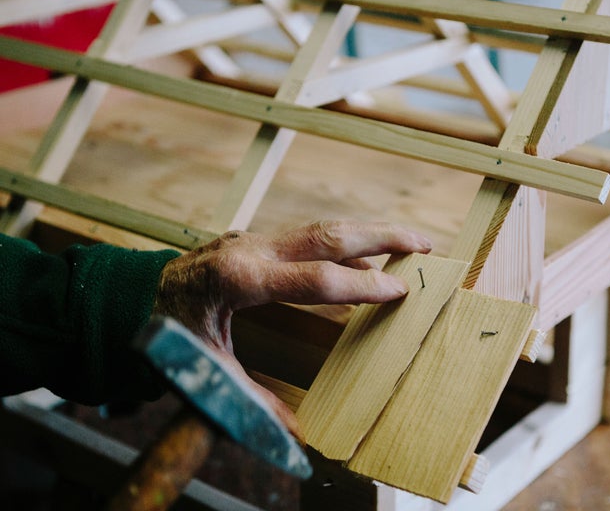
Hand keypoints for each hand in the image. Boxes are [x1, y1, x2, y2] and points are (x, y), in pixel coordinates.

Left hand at [154, 220, 431, 441]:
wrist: (130, 294)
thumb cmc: (167, 331)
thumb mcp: (207, 368)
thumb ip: (253, 399)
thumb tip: (296, 434)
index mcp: (241, 279)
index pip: (318, 279)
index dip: (364, 286)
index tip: (401, 290)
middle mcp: (252, 248)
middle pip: (329, 234)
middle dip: (383, 236)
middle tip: (426, 243)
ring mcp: (253, 238)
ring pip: (322, 228)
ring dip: (368, 234)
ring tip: (408, 244)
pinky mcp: (255, 239)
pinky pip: (307, 237)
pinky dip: (343, 245)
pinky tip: (364, 260)